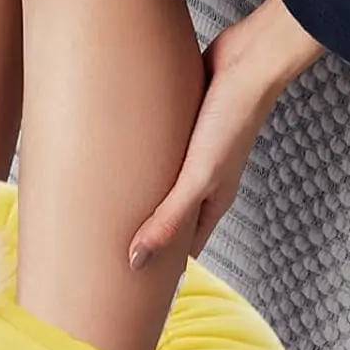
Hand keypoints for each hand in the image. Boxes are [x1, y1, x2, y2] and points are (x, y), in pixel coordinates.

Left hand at [130, 0, 323, 266]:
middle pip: (171, 216)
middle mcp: (205, 179)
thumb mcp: (197, 178)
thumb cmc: (231, 120)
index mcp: (212, 200)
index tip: (134, 288)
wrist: (249, 61)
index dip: (162, 269)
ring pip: (163, 182)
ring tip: (101, 208)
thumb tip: (135, 263)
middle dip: (145, 234)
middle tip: (105, 251)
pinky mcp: (184, 122)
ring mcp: (195, 150)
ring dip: (139, 195)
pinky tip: (116, 156)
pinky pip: (158, 150)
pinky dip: (140, 160)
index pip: (185, 247)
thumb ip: (167, 220)